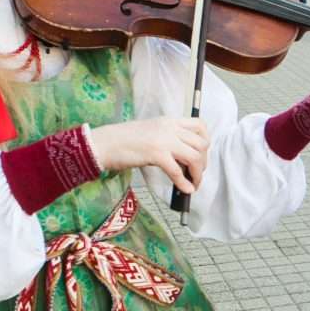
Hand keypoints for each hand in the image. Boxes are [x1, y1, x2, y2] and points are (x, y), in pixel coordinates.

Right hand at [89, 116, 209, 194]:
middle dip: (203, 162)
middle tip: (197, 174)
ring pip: (194, 157)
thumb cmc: (123, 141)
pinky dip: (184, 183)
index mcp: (168, 121)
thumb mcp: (151, 132)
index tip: (202, 154)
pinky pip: (178, 171)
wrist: (103, 143)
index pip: (200, 125)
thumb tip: (183, 158)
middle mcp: (169, 127)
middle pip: (201, 144)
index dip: (206, 141)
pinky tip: (185, 190)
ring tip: (193, 183)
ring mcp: (163, 139)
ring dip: (197, 173)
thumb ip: (168, 138)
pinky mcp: (156, 153)